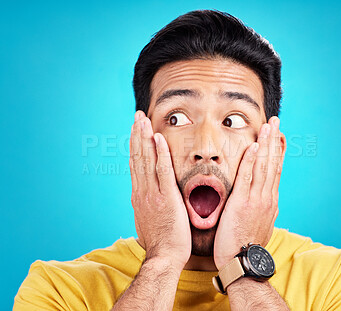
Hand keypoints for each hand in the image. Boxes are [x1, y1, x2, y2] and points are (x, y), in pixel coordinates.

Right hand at [130, 110, 190, 269]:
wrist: (164, 257)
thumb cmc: (160, 242)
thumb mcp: (147, 221)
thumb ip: (146, 206)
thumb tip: (145, 201)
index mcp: (139, 196)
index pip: (136, 165)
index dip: (136, 146)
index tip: (136, 131)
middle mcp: (142, 191)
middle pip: (138, 157)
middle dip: (137, 135)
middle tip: (137, 117)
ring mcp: (153, 193)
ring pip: (146, 160)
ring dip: (144, 138)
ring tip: (143, 120)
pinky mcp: (166, 197)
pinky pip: (162, 170)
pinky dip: (160, 153)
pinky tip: (158, 138)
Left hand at [213, 116, 283, 268]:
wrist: (242, 262)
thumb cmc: (246, 245)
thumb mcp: (259, 224)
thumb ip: (263, 209)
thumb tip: (267, 203)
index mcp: (270, 201)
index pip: (275, 171)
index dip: (276, 152)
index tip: (277, 137)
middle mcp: (267, 197)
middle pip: (272, 163)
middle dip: (274, 141)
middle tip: (275, 122)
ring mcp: (257, 199)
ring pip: (264, 166)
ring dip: (266, 144)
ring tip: (268, 126)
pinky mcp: (243, 203)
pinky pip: (248, 177)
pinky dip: (252, 160)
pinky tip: (254, 146)